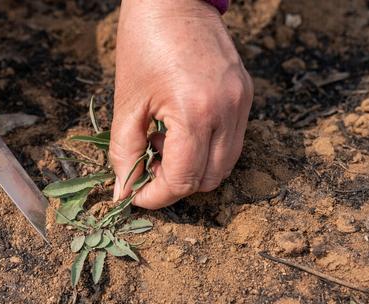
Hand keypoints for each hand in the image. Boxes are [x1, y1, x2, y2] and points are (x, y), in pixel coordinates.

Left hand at [110, 0, 252, 208]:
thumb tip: (124, 190)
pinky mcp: (245, 95)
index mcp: (195, 112)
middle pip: (208, 180)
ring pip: (225, 165)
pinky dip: (207, 150)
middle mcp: (227, 111)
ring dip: (193, 170)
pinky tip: (180, 130)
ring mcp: (241, 103)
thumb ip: (124, 152)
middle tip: (147, 169)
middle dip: (175, 185)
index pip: (183, 180)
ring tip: (162, 145)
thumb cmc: (144, 42)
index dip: (156, 197)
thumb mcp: (127, 102)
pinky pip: (232, 142)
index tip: (134, 194)